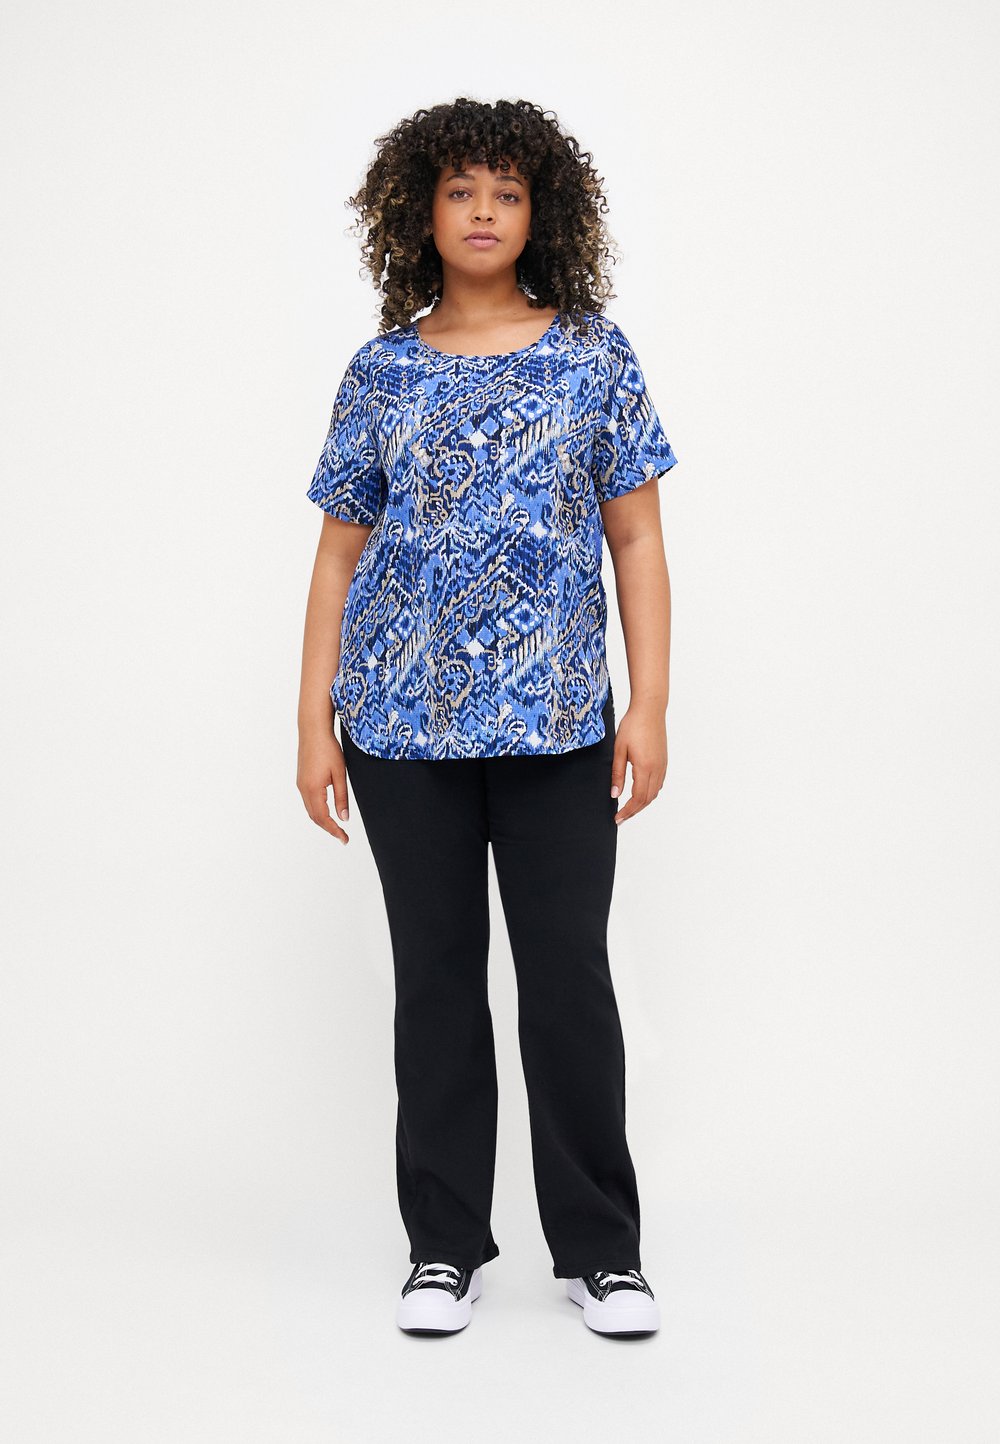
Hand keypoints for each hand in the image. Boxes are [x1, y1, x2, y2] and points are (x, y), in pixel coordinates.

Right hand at [297, 730, 350, 843]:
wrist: (313, 731)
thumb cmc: (328, 749)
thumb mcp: (340, 774)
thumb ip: (342, 797)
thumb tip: (344, 818)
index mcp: (313, 789)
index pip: (323, 818)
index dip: (334, 831)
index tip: (344, 840)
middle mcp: (303, 789)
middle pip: (315, 817)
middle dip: (329, 828)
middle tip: (343, 837)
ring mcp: (300, 784)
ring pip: (310, 810)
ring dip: (323, 820)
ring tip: (337, 827)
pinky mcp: (301, 780)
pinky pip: (308, 801)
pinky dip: (318, 811)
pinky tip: (327, 811)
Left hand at [610, 702, 667, 824]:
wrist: (649, 710)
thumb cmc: (633, 726)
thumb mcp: (619, 750)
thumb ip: (617, 774)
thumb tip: (614, 794)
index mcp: (645, 768)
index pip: (637, 798)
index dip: (627, 811)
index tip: (617, 818)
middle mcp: (657, 769)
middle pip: (647, 799)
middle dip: (634, 811)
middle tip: (620, 818)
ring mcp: (662, 766)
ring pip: (654, 793)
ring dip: (642, 803)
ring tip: (628, 808)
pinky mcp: (663, 761)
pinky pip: (658, 784)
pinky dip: (649, 793)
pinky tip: (640, 793)